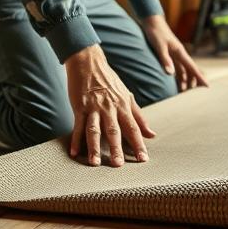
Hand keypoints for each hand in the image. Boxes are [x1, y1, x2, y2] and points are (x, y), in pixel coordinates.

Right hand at [65, 44, 155, 166]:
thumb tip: (152, 134)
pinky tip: (74, 152)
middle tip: (119, 166)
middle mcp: (110, 108)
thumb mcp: (128, 96)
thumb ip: (139, 117)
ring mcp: (94, 107)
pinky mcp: (79, 106)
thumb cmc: (110, 81)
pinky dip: (76, 139)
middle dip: (117, 149)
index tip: (143, 159)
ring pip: (95, 130)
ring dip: (95, 147)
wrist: (89, 63)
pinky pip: (78, 125)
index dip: (139, 144)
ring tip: (95, 163)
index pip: (133, 128)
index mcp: (123, 106)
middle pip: (114, 131)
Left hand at [142, 14, 208, 91]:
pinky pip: (177, 67)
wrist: (152, 22)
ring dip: (186, 80)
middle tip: (198, 93)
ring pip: (184, 70)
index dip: (200, 77)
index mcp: (180, 52)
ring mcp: (175, 54)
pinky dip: (178, 75)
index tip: (207, 86)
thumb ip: (165, 60)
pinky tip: (177, 81)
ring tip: (185, 91)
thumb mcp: (160, 47)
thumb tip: (171, 74)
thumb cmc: (156, 33)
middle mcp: (180, 54)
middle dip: (195, 81)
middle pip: (191, 70)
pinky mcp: (169, 54)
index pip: (192, 68)